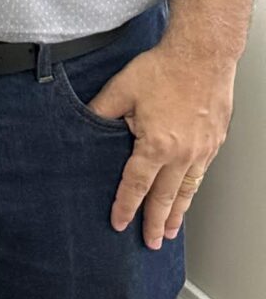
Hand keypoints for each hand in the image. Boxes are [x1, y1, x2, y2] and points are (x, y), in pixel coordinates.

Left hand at [87, 39, 234, 248]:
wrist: (204, 55)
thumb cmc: (165, 69)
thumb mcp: (121, 89)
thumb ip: (101, 112)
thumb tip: (84, 124)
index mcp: (156, 145)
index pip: (135, 185)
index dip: (125, 206)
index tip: (118, 222)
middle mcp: (182, 154)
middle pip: (165, 197)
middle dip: (155, 223)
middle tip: (151, 242)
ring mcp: (202, 150)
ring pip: (187, 190)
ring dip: (178, 213)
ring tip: (171, 230)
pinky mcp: (214, 142)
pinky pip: (201, 175)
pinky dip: (193, 190)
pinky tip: (188, 195)